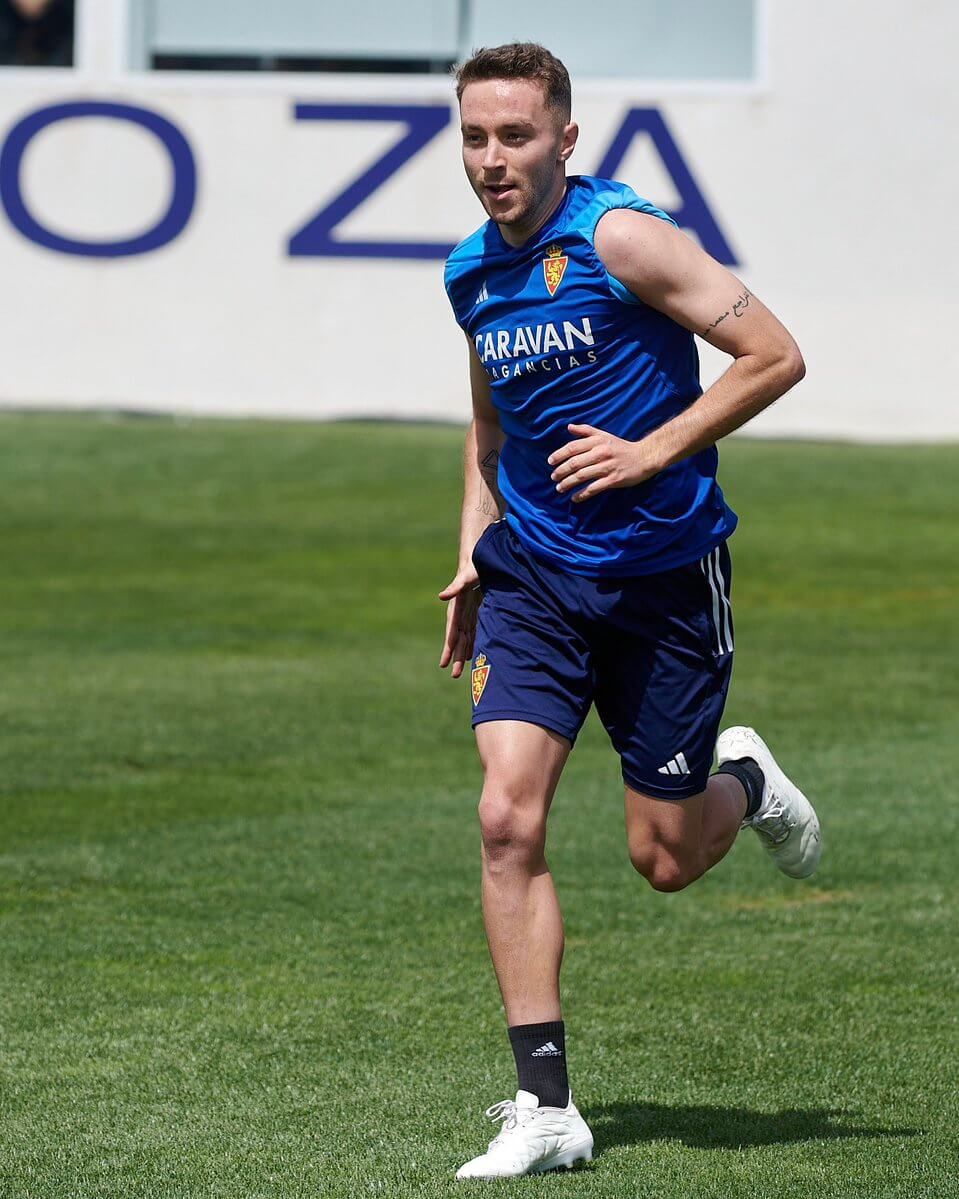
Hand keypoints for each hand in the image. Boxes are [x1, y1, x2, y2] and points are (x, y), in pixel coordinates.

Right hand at [438, 563, 481, 678]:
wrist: (479, 558)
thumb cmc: (473, 567)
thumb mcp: (465, 576)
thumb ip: (455, 586)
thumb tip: (441, 596)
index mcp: (456, 608)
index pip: (452, 631)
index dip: (449, 647)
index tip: (444, 663)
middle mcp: (460, 614)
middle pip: (457, 640)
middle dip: (455, 657)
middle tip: (454, 676)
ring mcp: (468, 614)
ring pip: (465, 639)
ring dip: (462, 654)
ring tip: (460, 672)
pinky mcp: (476, 612)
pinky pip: (473, 632)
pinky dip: (472, 644)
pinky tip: (472, 655)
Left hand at [548, 423, 657, 502]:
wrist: (644, 457)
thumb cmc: (621, 447)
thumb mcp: (604, 435)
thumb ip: (586, 431)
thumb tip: (569, 427)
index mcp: (597, 441)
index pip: (573, 447)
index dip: (559, 455)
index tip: (550, 462)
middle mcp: (601, 453)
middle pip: (575, 463)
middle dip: (561, 471)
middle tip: (553, 477)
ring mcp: (607, 467)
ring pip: (582, 476)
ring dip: (567, 483)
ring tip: (559, 488)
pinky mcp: (613, 480)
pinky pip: (593, 488)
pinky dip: (582, 495)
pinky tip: (574, 498)